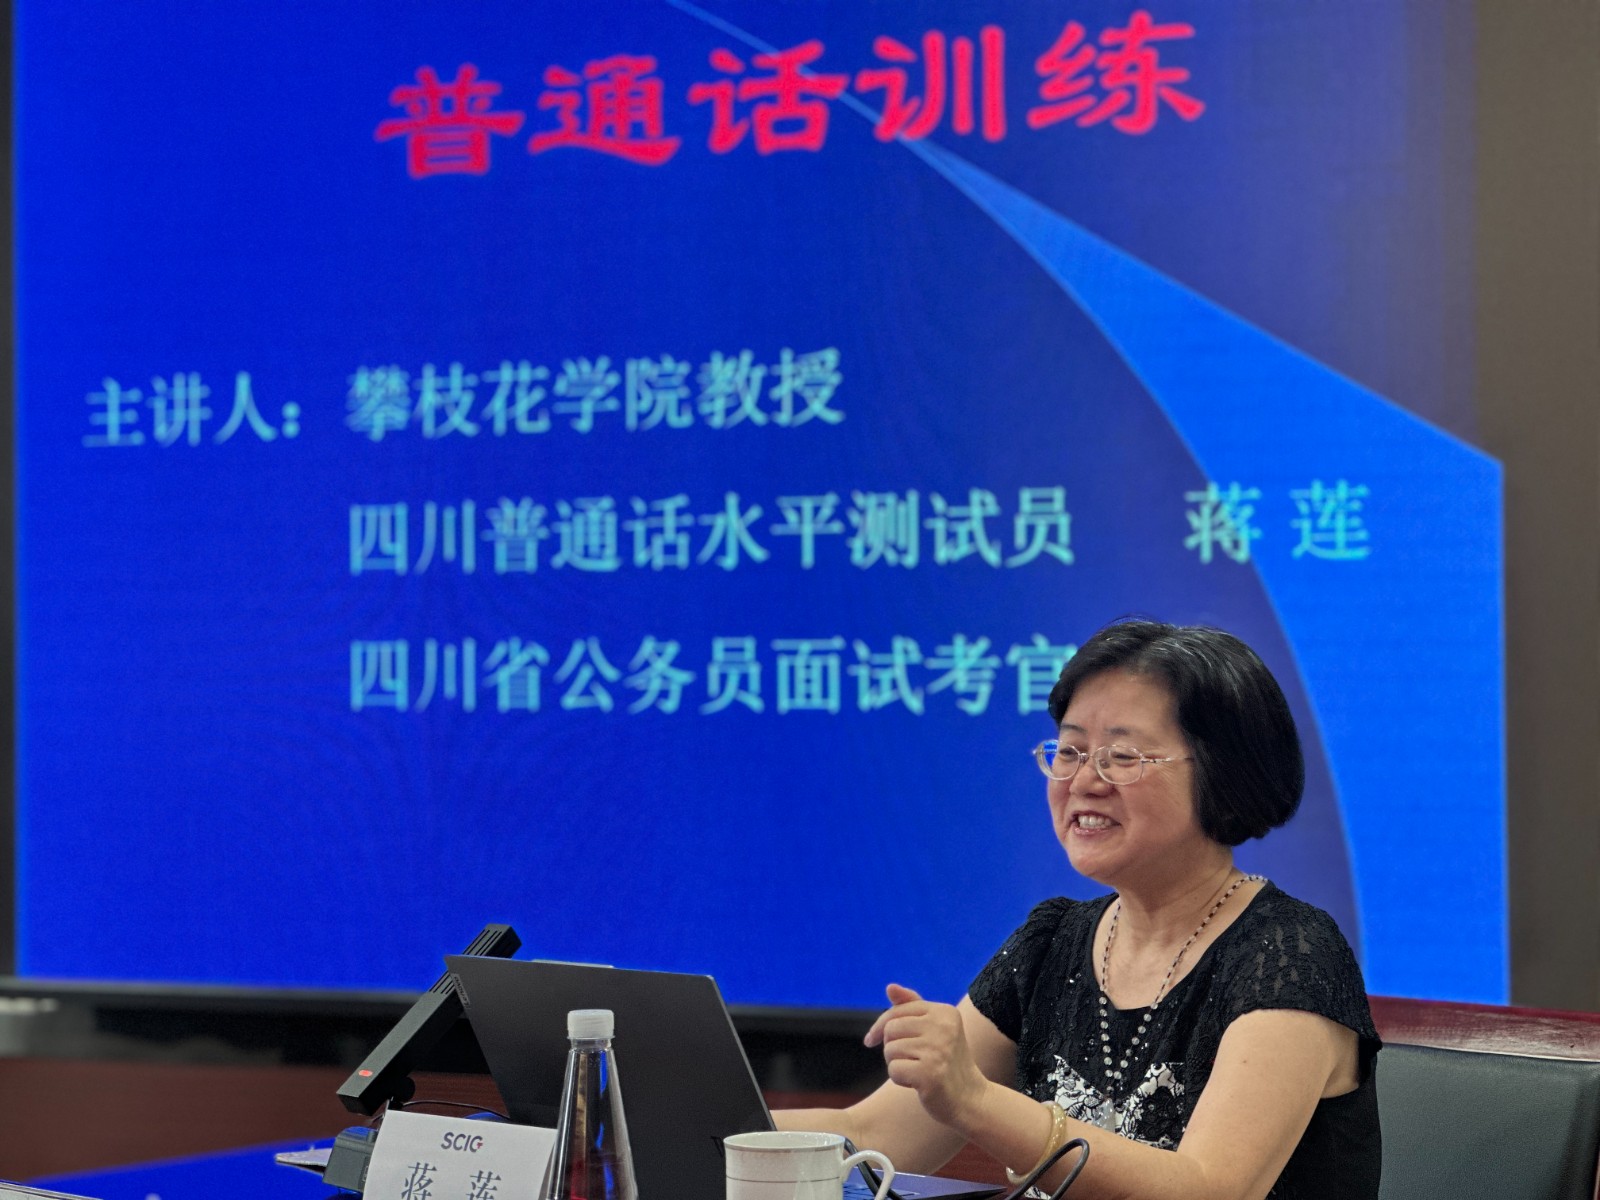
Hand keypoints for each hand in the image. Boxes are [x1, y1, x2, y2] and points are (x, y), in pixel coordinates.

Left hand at [863, 983, 989, 1128]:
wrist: (970, 1098)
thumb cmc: (947, 1062)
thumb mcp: (934, 1029)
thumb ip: (911, 1006)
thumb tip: (890, 986)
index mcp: (945, 1011)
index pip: (897, 1011)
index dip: (880, 1027)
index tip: (872, 1040)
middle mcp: (943, 1027)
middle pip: (891, 1029)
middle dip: (892, 1047)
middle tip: (912, 1059)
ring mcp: (938, 1050)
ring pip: (890, 1050)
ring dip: (897, 1064)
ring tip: (918, 1070)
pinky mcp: (930, 1073)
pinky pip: (894, 1070)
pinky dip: (900, 1080)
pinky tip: (919, 1084)